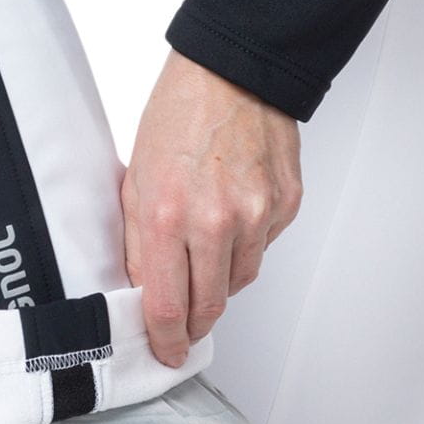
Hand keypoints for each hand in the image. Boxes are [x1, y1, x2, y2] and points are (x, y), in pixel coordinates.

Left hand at [122, 49, 302, 366]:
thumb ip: (139, 240)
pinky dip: (245, 246)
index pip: (167, 304)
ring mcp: (257, 215)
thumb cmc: (182, 113)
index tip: (165, 352)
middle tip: (182, 328)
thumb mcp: (137, 177)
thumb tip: (143, 288)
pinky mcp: (285, 206)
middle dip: (193, 324)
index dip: (165, 340)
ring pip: (239, 282)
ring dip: (220, 282)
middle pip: (209, 305)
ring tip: (205, 254)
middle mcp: (217, 220)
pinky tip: (232, 218)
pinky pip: (262, 248)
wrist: (235, 72)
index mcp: (170, 213)